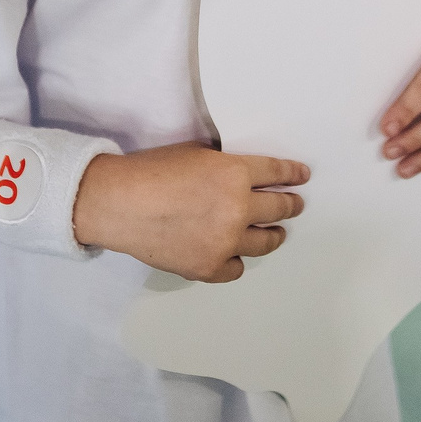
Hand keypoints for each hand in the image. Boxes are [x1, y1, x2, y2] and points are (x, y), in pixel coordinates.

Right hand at [70, 143, 307, 282]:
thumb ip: (225, 166)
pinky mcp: (209, 267)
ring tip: (275, 233)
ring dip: (273, 234)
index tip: (302, 177)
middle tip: (295, 205)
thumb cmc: (150, 172)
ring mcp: (225, 242)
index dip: (293, 174)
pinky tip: (235, 254)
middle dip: (290, 205)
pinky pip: (237, 267)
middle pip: (279, 208)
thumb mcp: (195, 154)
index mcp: (235, 174)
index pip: (277, 172)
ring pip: (265, 241)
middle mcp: (238, 209)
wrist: (117, 204)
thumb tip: (243, 175)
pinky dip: (237, 259)